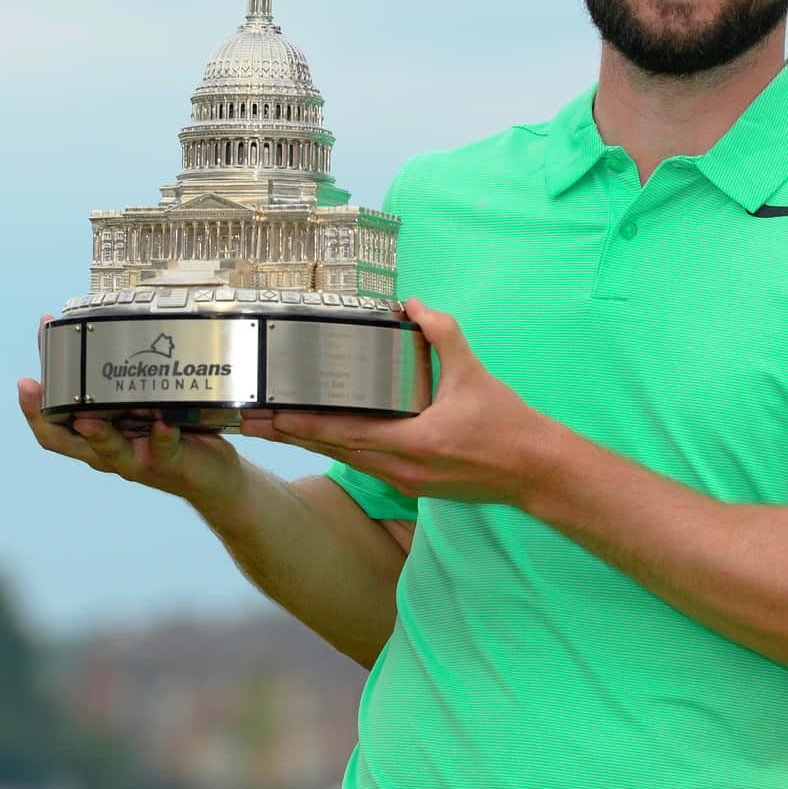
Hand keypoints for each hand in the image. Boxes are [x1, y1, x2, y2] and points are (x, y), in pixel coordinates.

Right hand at [18, 314, 244, 510]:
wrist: (210, 475)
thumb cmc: (171, 436)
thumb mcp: (140, 408)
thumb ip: (120, 387)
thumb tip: (103, 341)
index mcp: (95, 435)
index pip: (52, 423)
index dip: (32, 404)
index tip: (23, 377)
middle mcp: (107, 451)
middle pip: (64, 439)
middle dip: (43, 413)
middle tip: (31, 387)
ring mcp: (135, 460)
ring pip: (107, 450)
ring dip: (97, 433)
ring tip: (87, 418)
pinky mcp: (166, 463)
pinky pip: (161, 449)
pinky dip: (160, 435)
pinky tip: (162, 423)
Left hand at [240, 299, 564, 507]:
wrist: (535, 471)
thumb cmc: (507, 425)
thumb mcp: (474, 372)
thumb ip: (442, 333)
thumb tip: (413, 303)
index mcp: (416, 441)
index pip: (346, 432)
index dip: (304, 424)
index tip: (271, 415)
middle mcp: (403, 468)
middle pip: (334, 451)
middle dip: (291, 436)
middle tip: (252, 423)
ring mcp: (406, 480)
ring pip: (347, 460)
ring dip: (310, 444)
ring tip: (275, 429)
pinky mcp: (412, 485)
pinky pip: (365, 464)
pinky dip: (339, 449)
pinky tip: (323, 439)